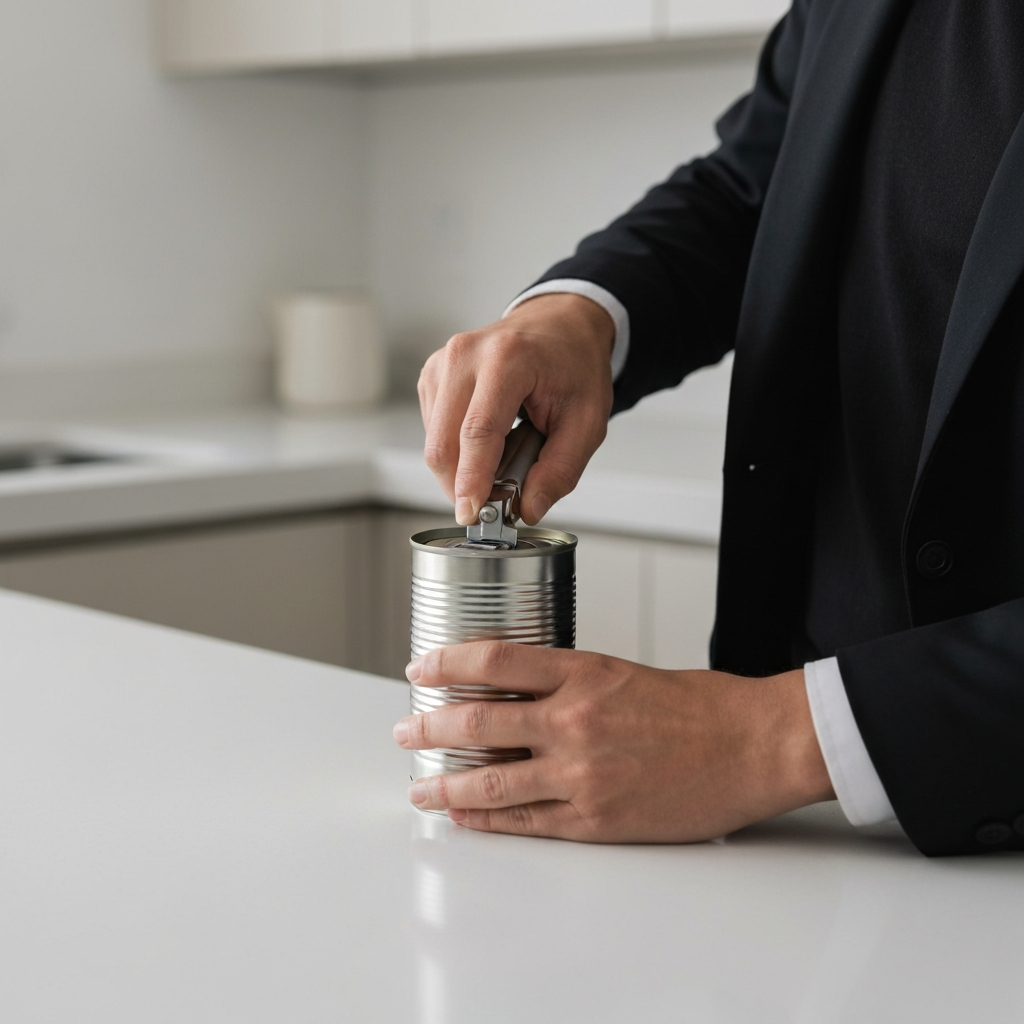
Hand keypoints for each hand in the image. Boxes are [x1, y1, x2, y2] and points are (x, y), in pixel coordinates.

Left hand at [393, 643, 834, 841]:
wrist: (752, 746)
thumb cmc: (699, 706)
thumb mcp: (624, 673)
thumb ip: (568, 684)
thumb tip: (515, 696)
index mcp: (584, 674)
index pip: (495, 660)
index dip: (447, 662)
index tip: (421, 666)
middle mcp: (574, 721)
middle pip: (477, 722)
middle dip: (429, 727)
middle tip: (404, 730)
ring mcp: (582, 774)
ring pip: (491, 783)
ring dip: (445, 787)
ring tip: (420, 789)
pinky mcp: (596, 819)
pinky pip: (527, 822)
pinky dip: (488, 822)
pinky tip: (466, 819)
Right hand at [418, 293, 615, 525]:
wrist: (559, 325)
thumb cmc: (574, 365)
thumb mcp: (587, 421)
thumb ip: (560, 470)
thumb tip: (528, 507)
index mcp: (507, 359)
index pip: (478, 431)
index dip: (471, 480)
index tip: (472, 513)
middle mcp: (466, 355)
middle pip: (444, 442)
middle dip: (462, 485)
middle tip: (494, 503)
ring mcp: (443, 363)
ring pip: (434, 442)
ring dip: (460, 469)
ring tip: (500, 463)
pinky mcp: (433, 375)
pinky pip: (433, 431)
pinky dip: (455, 451)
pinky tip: (485, 443)